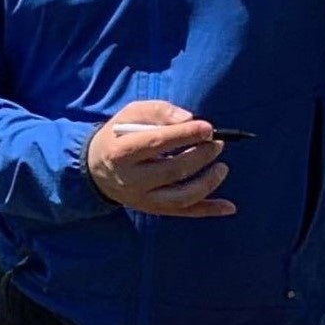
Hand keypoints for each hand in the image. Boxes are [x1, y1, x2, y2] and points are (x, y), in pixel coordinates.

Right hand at [85, 100, 232, 217]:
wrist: (95, 169)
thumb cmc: (118, 136)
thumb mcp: (129, 114)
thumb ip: (158, 111)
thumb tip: (188, 119)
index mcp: (121, 152)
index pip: (157, 143)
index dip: (185, 135)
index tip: (208, 127)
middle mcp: (131, 180)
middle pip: (173, 170)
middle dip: (200, 156)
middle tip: (218, 143)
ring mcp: (143, 199)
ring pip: (181, 197)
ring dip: (207, 183)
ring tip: (222, 167)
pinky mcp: (153, 209)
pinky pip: (184, 213)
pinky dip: (208, 210)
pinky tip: (229, 206)